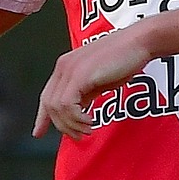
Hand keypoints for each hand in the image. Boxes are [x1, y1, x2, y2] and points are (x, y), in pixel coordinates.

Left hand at [34, 28, 153, 137]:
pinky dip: (77, 118)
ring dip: (72, 124)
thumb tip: (78, 111)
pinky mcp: (80, 75)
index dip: (42, 117)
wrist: (140, 42)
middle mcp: (63, 66)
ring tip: (88, 130)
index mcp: (66, 66)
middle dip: (62, 126)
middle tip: (79, 137)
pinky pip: (68, 105)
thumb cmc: (126, 59)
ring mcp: (70, 69)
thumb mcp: (100, 81)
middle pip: (49, 104)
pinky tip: (90, 121)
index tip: (38, 133)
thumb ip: (85, 93)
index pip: (46, 96)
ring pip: (57, 107)